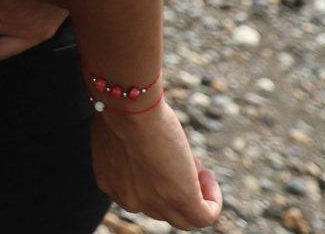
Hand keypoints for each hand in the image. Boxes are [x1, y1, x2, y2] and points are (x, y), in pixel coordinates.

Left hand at [91, 95, 221, 227]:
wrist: (129, 106)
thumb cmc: (122, 107)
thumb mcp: (119, 132)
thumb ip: (128, 148)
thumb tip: (144, 144)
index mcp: (111, 183)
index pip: (138, 197)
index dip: (157, 180)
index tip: (167, 159)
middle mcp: (129, 199)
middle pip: (161, 208)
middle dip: (177, 185)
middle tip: (188, 161)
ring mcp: (154, 203)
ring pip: (183, 218)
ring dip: (197, 194)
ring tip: (200, 168)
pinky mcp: (179, 199)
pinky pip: (203, 217)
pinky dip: (212, 201)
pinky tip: (209, 176)